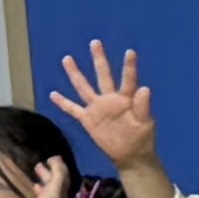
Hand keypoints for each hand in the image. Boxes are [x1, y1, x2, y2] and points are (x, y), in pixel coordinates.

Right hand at [45, 40, 163, 176]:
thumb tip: (145, 88)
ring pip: (84, 87)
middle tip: (95, 42)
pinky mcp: (88, 119)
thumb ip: (143, 106)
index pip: (128, 80)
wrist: (131, 154)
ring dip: (75, 74)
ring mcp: (97, 108)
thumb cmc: (142, 137)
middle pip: (103, 75)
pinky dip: (63, 102)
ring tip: (67, 58)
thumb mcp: (145, 123)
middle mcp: (110, 99)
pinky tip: (53, 94)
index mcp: (126, 99)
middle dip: (99, 59)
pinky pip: (73, 109)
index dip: (129, 67)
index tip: (130, 52)